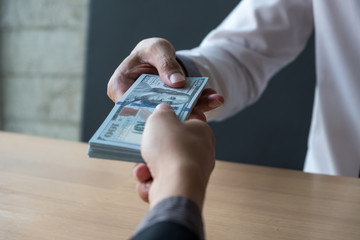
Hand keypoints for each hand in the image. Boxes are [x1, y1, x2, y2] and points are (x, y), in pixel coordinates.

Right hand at [107, 38, 223, 119]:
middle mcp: (134, 103)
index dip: (150, 112)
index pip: (131, 105)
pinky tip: (215, 98)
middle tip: (199, 115)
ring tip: (213, 102)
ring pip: (173, 114)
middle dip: (179, 114)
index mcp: (120, 87)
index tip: (172, 112)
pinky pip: (184, 109)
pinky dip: (201, 104)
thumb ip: (165, 63)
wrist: (161, 57)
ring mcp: (153, 109)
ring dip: (195, 110)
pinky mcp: (169, 110)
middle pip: (154, 113)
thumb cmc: (151, 52)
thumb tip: (177, 82)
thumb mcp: (156, 49)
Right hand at [136, 103, 215, 208]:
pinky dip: (151, 184)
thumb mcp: (161, 118)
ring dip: (147, 169)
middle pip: (169, 148)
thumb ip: (162, 112)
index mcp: (202, 132)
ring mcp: (193, 173)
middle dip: (151, 151)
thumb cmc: (172, 148)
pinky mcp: (184, 190)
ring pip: (162, 167)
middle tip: (143, 149)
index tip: (156, 126)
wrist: (177, 185)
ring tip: (142, 171)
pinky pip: (162, 184)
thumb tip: (163, 110)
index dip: (170, 124)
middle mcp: (201, 153)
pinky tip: (148, 183)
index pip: (187, 124)